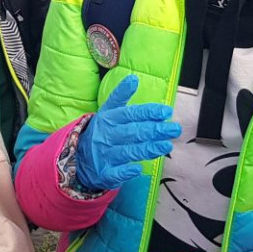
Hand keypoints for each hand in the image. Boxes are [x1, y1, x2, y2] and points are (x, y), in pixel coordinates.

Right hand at [75, 74, 180, 190]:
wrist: (78, 157)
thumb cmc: (101, 131)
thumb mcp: (107, 110)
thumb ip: (121, 95)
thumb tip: (133, 78)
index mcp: (109, 119)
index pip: (131, 114)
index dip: (149, 112)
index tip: (166, 112)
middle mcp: (107, 135)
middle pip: (133, 132)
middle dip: (155, 130)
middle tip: (174, 129)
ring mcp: (105, 155)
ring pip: (129, 151)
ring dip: (148, 149)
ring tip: (166, 146)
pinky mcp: (104, 173)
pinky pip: (116, 173)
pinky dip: (126, 172)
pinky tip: (139, 169)